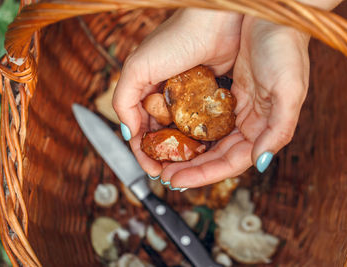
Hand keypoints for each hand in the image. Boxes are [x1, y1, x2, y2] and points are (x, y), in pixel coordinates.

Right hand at [113, 8, 242, 176]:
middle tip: (169, 178)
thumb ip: (124, 101)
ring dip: (187, 159)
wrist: (216, 17)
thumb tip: (128, 134)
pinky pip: (213, 131)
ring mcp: (199, 103)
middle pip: (170, 140)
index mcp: (154, 95)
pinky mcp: (222, 103)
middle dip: (169, 162)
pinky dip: (206, 146)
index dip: (147, 154)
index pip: (148, 133)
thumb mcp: (138, 67)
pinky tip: (203, 156)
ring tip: (184, 174)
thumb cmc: (176, 37)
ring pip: (191, 140)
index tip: (151, 170)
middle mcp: (176, 102)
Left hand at [161, 17, 309, 187]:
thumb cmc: (286, 48)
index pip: (232, 161)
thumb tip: (261, 162)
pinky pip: (200, 115)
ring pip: (206, 138)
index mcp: (264, 126)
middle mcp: (248, 120)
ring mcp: (233, 106)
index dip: (205, 174)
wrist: (273, 14)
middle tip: (164, 176)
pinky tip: (171, 133)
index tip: (178, 182)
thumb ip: (278, 130)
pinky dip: (186, 127)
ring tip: (162, 160)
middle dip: (190, 167)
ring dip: (186, 151)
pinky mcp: (220, 90)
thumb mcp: (289, 90)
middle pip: (215, 154)